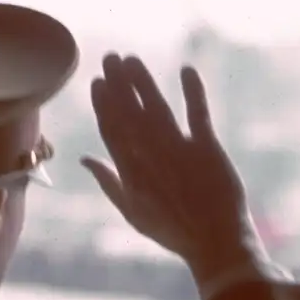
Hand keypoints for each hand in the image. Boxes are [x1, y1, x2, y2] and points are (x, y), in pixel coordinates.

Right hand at [81, 54, 265, 281]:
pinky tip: (186, 69)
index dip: (104, 104)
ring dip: (144, 82)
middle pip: (130, 114)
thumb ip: (108, 181)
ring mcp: (179, 152)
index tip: (98, 81)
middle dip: (119, 84)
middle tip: (111, 57)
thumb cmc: (172, 230)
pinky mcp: (207, 149)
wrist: (215, 243)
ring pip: (156, 109)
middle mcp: (151, 159)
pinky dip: (193, 91)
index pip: (112, 131)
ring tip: (133, 59)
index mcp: (131, 173)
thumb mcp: (132, 211)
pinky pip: (198, 114)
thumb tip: (84, 159)